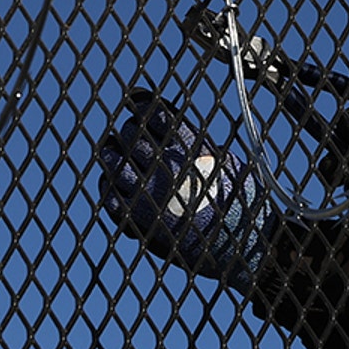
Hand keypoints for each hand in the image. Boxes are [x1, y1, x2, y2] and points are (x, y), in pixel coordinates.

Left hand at [96, 89, 268, 289]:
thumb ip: (193, 141)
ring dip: (112, 154)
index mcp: (188, 145)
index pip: (153, 113)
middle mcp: (165, 164)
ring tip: (113, 153)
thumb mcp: (222, 159)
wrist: (239, 242)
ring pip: (115, 162)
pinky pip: (111, 195)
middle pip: (131, 134)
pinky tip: (113, 183)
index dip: (143, 106)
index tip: (140, 106)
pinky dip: (109, 186)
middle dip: (129, 131)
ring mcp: (149, 190)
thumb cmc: (237, 201)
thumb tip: (170, 125)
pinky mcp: (139, 218)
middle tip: (130, 135)